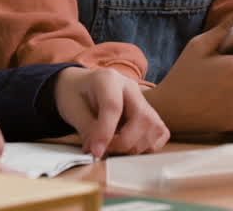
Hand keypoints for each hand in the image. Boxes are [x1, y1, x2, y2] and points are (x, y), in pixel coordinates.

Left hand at [51, 67, 168, 157]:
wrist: (81, 87)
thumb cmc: (75, 95)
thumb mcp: (72, 109)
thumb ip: (87, 129)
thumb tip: (98, 150)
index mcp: (108, 79)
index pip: (113, 106)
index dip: (106, 133)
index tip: (96, 152)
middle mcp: (130, 87)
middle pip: (141, 117)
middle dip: (124, 142)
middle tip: (104, 150)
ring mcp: (143, 99)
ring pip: (154, 126)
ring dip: (136, 146)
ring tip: (114, 147)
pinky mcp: (149, 112)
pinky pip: (160, 132)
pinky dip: (147, 145)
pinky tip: (129, 145)